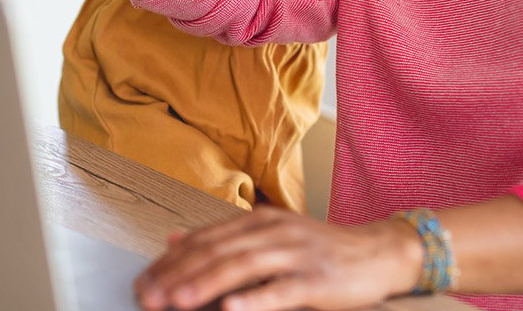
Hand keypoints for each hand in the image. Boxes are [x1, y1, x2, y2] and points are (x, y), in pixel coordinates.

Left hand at [133, 207, 418, 310]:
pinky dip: (255, 299)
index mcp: (258, 220)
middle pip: (217, 252)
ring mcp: (296, 254)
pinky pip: (283, 290)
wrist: (379, 252)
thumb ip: (224, 236)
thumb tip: (173, 238)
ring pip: (243, 267)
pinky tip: (231, 308)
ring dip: (205, 284)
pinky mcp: (318, 280)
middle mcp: (274, 231)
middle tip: (148, 297)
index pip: (204, 239)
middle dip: (178, 276)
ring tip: (177, 302)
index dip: (170, 261)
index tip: (143, 282)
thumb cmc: (321, 250)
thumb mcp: (270, 234)